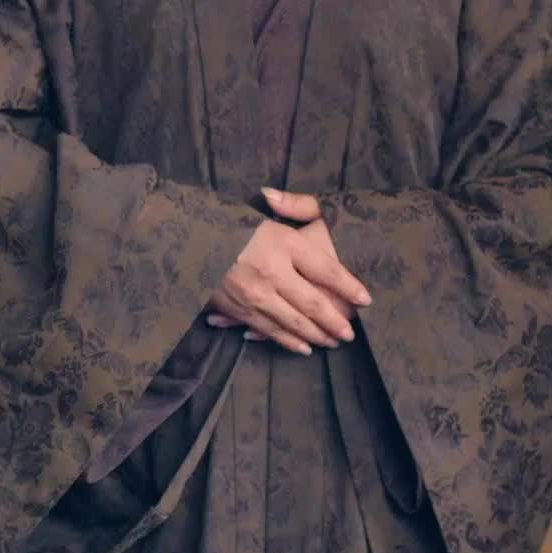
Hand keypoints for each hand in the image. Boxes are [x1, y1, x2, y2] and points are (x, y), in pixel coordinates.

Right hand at [206, 187, 369, 355]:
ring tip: (333, 342)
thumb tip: (309, 209)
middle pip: (313, 302)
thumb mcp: (271, 209)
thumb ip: (298, 205)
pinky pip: (268, 330)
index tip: (365, 300)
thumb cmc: (234, 224)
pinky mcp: (236, 308)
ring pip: (293, 322)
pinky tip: (303, 347)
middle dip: (335, 321)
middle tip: (350, 334)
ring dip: (316, 335)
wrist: (186, 241)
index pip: (325, 269)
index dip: (347, 286)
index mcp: (283, 242)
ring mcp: (253, 293)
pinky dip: (288, 341)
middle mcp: (271, 270)